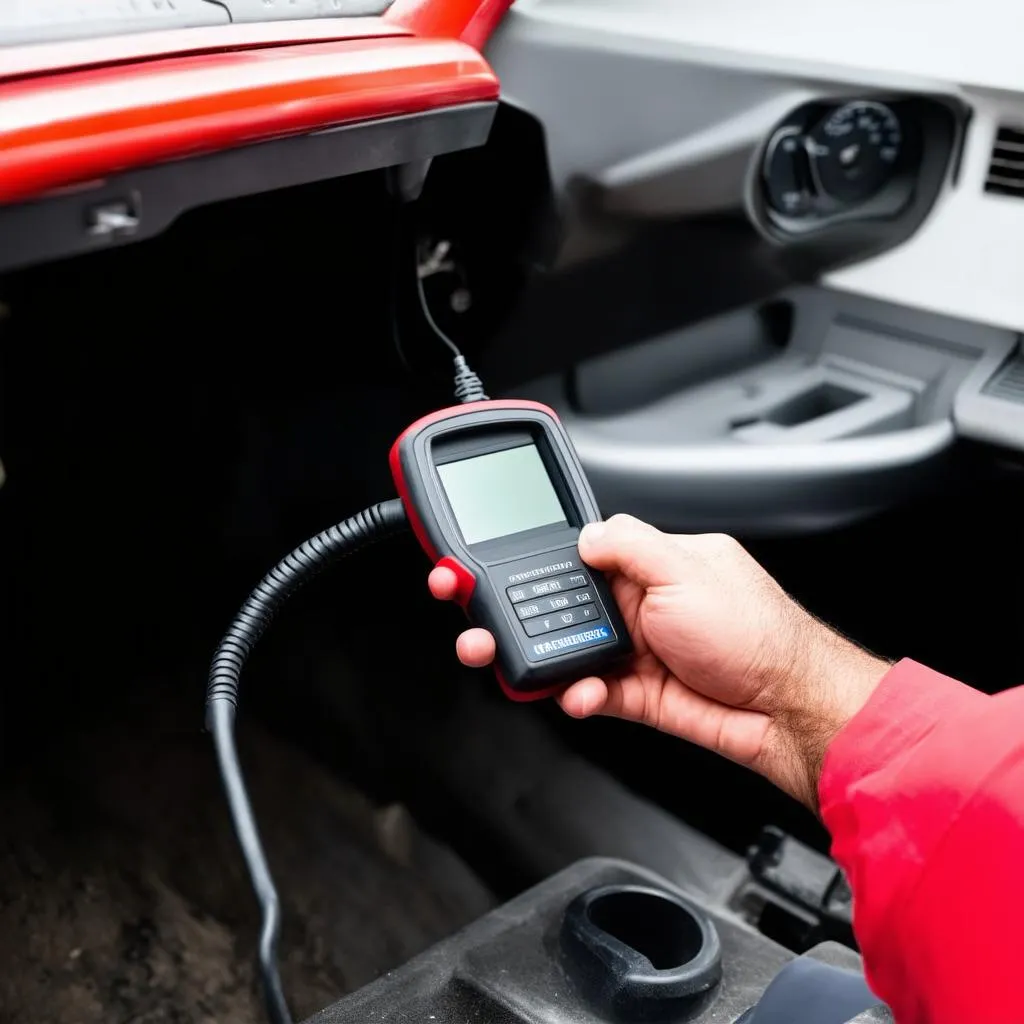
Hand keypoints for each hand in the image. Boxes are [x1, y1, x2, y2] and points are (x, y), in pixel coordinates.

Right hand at [428, 514, 888, 808]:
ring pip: (563, 651)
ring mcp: (634, 650)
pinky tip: (579, 694)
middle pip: (557, 605)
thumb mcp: (689, 569)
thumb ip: (628, 545)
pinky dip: (575, 694)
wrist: (788, 710)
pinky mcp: (635, 694)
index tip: (490, 565)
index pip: (576, 554)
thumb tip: (584, 535)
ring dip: (534, 659)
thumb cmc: (757, 633)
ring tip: (509, 662)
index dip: (531, 558)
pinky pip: (587, 691)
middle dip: (512, 614)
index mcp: (649, 563)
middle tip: (477, 622)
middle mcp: (638, 604)